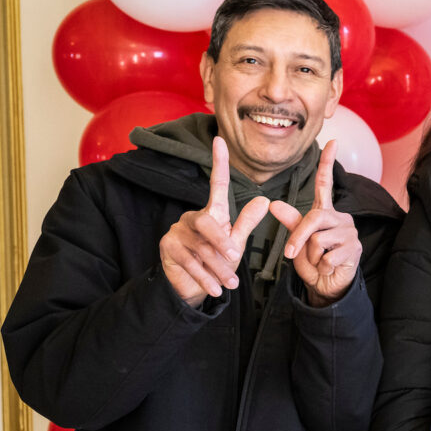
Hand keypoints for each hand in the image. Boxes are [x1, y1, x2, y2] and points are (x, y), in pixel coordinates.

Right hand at [159, 137, 269, 306]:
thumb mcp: (235, 243)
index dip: (219, 163)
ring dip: (217, 268)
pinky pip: (189, 262)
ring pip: (200, 247)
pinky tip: (216, 290)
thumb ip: (246, 224)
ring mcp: (177, 231)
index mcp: (212, 212)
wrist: (194, 287)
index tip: (219, 139)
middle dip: (221, 242)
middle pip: (206, 222)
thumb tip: (264, 201)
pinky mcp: (167, 247)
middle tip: (234, 258)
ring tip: (231, 284)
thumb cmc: (217, 262)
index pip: (216, 184)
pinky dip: (205, 277)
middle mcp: (192, 217)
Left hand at [268, 141, 360, 306]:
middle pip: (314, 218)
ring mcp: (350, 232)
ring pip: (319, 239)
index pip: (326, 184)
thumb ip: (290, 222)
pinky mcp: (355, 249)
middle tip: (291, 254)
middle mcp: (341, 218)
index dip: (327, 163)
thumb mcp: (298, 240)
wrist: (326, 285)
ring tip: (319, 261)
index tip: (332, 141)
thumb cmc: (312, 260)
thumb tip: (273, 204)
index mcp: (326, 212)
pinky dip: (322, 265)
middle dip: (298, 238)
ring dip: (311, 256)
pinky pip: (328, 255)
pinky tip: (329, 267)